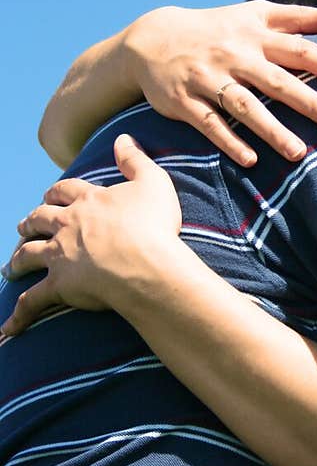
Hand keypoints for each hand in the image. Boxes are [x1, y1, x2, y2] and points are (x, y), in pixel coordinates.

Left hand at [1, 135, 181, 334]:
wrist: (146, 263)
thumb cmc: (154, 225)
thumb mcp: (153, 182)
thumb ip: (136, 159)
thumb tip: (123, 137)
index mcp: (88, 201)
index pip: (66, 190)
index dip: (57, 192)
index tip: (52, 194)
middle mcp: (67, 225)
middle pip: (39, 219)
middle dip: (31, 222)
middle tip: (24, 226)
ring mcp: (60, 255)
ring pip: (28, 253)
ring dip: (17, 260)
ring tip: (10, 266)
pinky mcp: (60, 284)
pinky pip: (33, 301)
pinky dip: (19, 315)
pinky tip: (7, 328)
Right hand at [123, 0, 316, 165]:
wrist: (152, 38)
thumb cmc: (217, 30)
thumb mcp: (255, 15)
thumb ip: (301, 17)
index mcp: (255, 36)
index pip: (299, 50)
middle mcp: (234, 57)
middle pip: (276, 81)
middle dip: (308, 101)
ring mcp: (208, 80)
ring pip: (244, 107)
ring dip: (271, 130)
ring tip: (298, 153)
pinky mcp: (185, 102)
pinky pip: (209, 124)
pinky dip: (229, 141)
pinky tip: (251, 160)